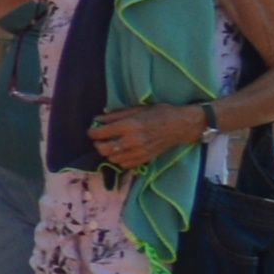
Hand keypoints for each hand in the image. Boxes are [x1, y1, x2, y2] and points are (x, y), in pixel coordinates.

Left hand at [93, 102, 217, 174]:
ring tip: (111, 145)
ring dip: (108, 153)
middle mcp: (132, 140)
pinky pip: (124, 164)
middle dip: (98, 144)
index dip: (92, 132)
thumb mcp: (136, 109)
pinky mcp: (145, 159)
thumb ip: (115, 115)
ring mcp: (139, 152)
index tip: (92, 131)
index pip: (100, 133)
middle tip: (100, 139)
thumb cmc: (159, 113)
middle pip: (103, 149)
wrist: (181, 126)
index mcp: (128, 125)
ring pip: (112, 158)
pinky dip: (119, 160)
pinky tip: (122, 152)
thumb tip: (97, 119)